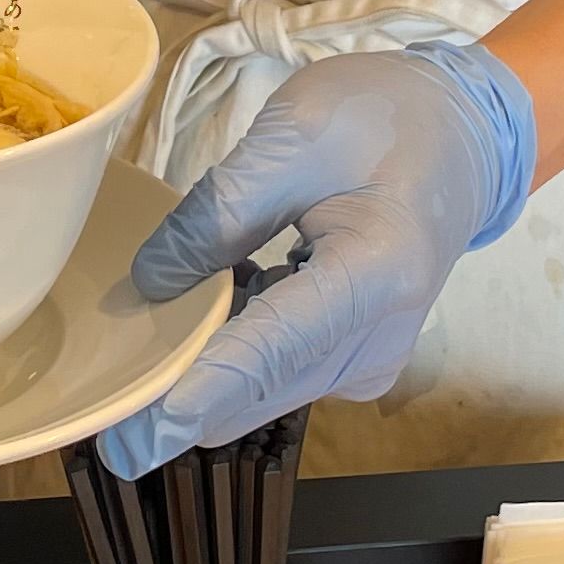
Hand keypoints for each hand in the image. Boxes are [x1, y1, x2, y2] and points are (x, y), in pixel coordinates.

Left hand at [91, 38, 534, 476]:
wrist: (460, 135)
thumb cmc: (381, 117)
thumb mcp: (292, 136)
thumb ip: (219, 211)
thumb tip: (147, 284)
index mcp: (375, 273)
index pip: (268, 350)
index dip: (193, 397)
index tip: (128, 445)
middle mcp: (379, 342)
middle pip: (257, 391)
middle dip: (177, 393)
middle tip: (103, 367)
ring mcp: (370, 363)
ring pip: (260, 394)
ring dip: (202, 368)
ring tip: (162, 311)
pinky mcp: (355, 365)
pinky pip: (275, 378)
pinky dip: (232, 352)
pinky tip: (220, 295)